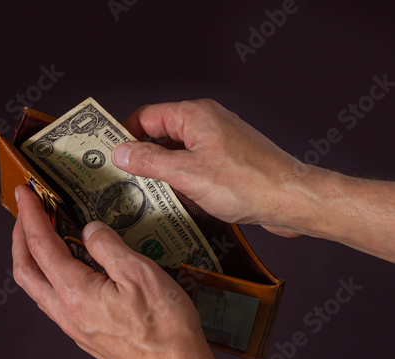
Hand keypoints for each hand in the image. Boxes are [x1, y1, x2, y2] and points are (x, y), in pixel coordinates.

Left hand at [12, 185, 238, 358]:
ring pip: (38, 287)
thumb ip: (108, 247)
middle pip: (25, 270)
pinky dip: (51, 274)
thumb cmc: (165, 330)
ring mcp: (75, 326)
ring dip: (34, 257)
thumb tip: (90, 229)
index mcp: (76, 293)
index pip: (41, 245)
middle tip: (27, 213)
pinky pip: (55, 299)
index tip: (25, 193)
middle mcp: (67, 312)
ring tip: (45, 235)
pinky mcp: (86, 333)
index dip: (30, 215)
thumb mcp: (140, 275)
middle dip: (20, 236)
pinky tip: (71, 267)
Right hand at [113, 99, 394, 261]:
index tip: (110, 157)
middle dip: (144, 157)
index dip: (126, 135)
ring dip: (164, 173)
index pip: (146, 116)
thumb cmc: (245, 183)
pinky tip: (180, 201)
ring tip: (148, 196)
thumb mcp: (186, 174)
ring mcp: (219, 141)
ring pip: (179, 153)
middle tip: (124, 181)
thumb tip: (121, 153)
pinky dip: (184, 180)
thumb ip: (149, 162)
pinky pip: (196, 165)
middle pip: (162, 134)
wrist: (291, 200)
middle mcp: (206, 122)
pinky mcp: (229, 160)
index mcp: (194, 115)